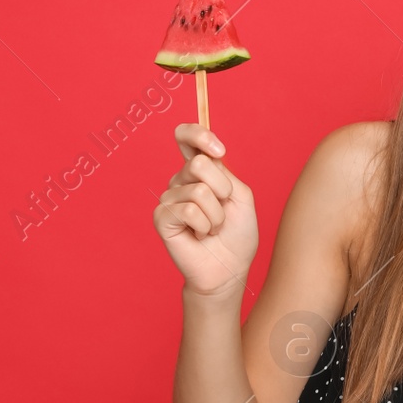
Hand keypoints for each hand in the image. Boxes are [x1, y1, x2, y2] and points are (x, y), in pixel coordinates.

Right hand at [153, 123, 257, 299]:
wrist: (229, 268)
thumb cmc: (237, 233)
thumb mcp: (241, 195)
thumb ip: (224, 172)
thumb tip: (203, 157)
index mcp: (200, 171)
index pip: (187, 137)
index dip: (198, 134)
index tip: (219, 150)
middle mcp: (181, 180)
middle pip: (199, 164)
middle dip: (222, 190)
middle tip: (222, 210)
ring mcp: (169, 198)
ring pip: (199, 191)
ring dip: (216, 215)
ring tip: (211, 228)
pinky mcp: (161, 217)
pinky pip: (188, 210)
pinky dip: (203, 226)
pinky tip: (198, 236)